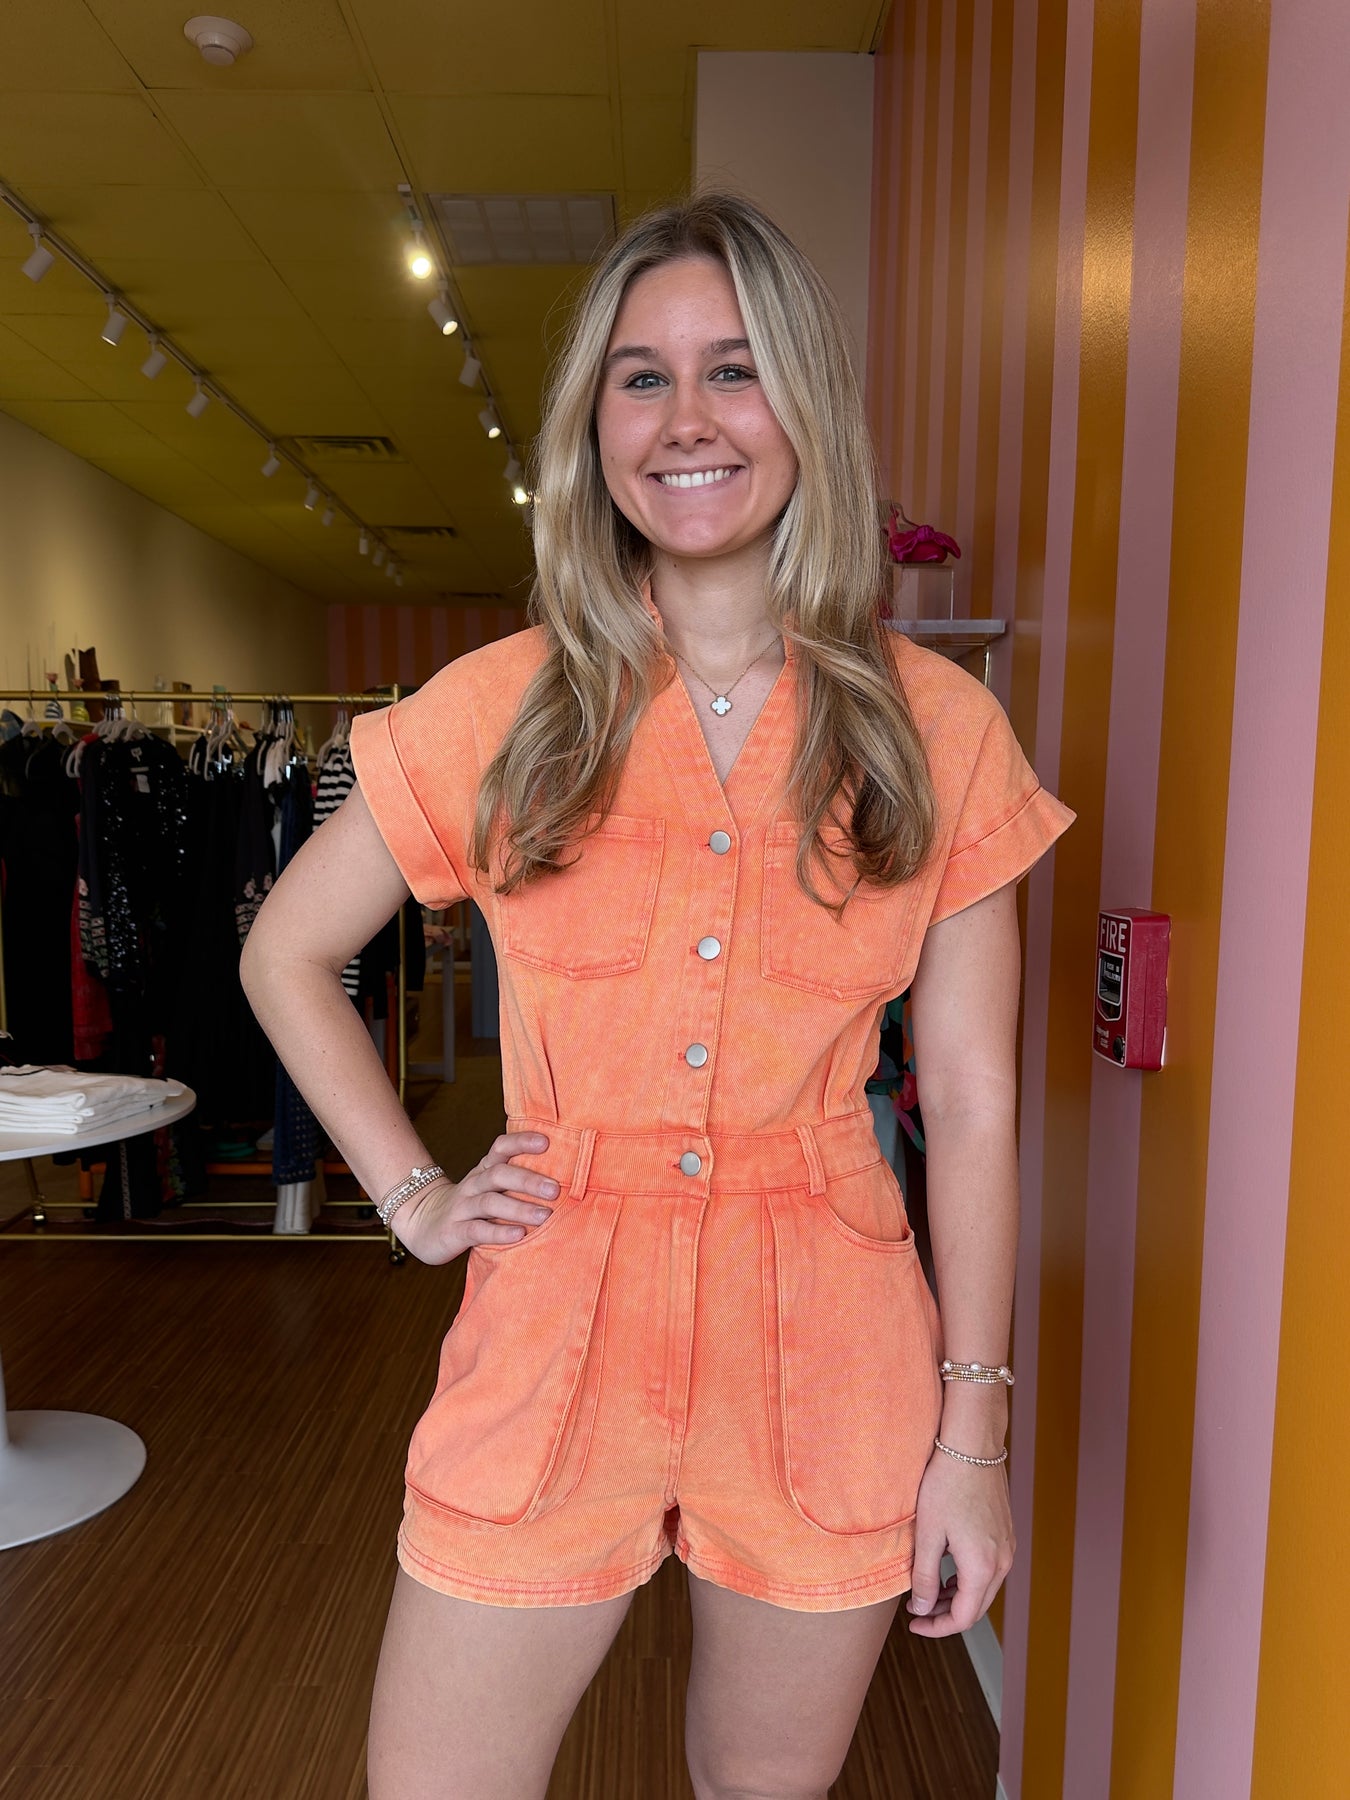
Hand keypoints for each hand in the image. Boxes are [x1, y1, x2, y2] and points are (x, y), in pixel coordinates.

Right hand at [390, 1132, 558, 1265]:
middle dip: (528, 1180)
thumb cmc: (469, 1204)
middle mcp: (474, 1184)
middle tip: (555, 1189)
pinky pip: (477, 1230)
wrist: (421, 1222)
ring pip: (490, 1202)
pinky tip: (519, 1235)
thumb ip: (516, 1179)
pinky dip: (499, 1232)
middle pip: (499, 1174)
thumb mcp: (489, 1186)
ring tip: (544, 1215)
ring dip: (519, 1208)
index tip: (546, 1142)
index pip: (501, 1147)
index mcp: (485, 1170)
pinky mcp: (454, 1231)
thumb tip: (565, 1177)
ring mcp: (462, 1207)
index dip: (521, 1142)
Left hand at [904, 1447, 1014, 1636]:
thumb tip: (923, 1610)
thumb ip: (925, 1576)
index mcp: (982, 1566)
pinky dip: (969, 1580)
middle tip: (918, 1611)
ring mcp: (1008, 1548)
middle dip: (946, 1616)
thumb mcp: (928, 1533)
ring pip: (984, 1590)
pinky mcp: (1006, 1535)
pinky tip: (948, 1570)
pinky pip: (990, 1571)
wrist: (972, 1446)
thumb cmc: (946, 1485)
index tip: (914, 1623)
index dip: (937, 1627)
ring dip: (958, 1598)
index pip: (964, 1618)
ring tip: (929, 1591)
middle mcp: (1002, 1562)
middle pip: (977, 1608)